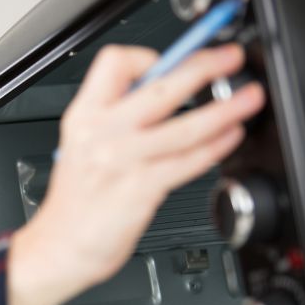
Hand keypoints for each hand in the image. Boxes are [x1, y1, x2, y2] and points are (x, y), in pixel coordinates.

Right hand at [7, 43, 265, 304]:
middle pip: (161, 86)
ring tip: (245, 103)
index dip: (146, 57)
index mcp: (83, 117)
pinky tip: (227, 139)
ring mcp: (122, 161)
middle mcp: (101, 134)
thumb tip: (159, 93)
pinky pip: (188, 162)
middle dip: (203, 69)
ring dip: (225, 111)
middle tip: (224, 63)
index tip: (167, 63)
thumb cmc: (73, 204)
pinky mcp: (141, 190)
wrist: (59, 247)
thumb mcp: (80, 146)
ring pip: (186, 126)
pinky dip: (215, 147)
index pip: (115, 64)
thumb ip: (114, 119)